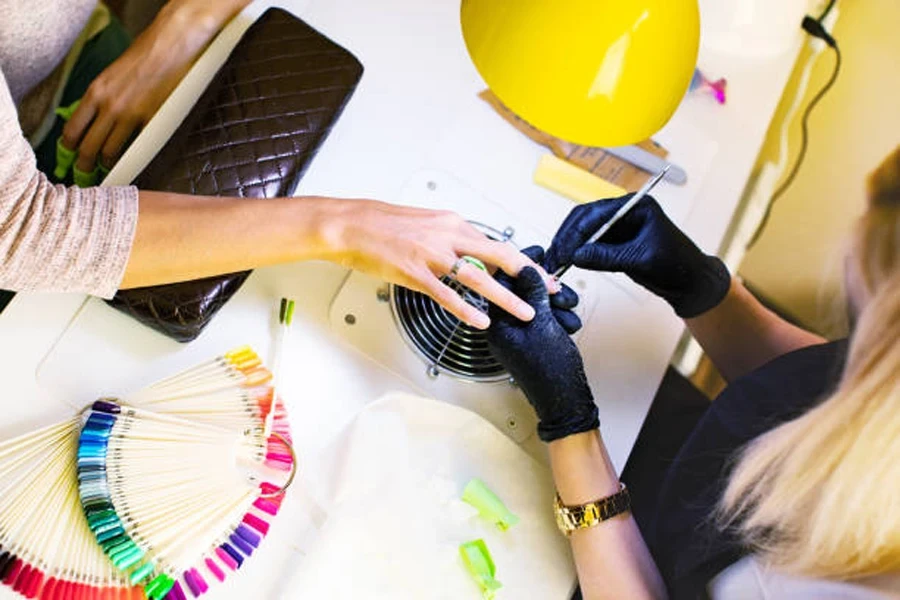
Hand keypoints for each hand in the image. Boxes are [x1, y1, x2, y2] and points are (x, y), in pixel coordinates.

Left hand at [62, 2, 240, 171]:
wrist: (169, 48)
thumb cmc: (143, 57)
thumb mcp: (111, 75)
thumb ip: (101, 97)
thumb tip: (92, 117)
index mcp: (96, 91)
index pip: (73, 128)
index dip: (69, 147)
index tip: (69, 155)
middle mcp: (109, 106)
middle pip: (88, 146)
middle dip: (83, 164)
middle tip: (84, 174)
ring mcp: (130, 115)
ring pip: (110, 151)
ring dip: (106, 165)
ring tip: (106, 172)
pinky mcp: (151, 121)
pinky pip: (136, 146)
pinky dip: (131, 157)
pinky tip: (129, 161)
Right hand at [329, 201, 560, 328]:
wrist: (350, 224)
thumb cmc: (383, 225)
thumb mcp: (426, 224)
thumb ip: (451, 240)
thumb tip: (470, 254)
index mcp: (453, 224)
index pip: (499, 243)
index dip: (525, 262)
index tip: (544, 276)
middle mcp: (448, 235)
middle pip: (501, 255)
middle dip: (530, 276)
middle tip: (551, 293)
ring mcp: (432, 254)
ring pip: (479, 276)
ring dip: (506, 297)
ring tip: (525, 313)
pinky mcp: (415, 271)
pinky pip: (446, 293)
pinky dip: (466, 308)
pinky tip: (481, 320)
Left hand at [487, 247, 597, 442]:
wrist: (565, 401)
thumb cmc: (550, 373)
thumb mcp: (543, 324)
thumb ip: (533, 294)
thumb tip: (526, 269)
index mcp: (497, 326)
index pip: (501, 285)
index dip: (520, 266)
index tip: (534, 255)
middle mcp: (504, 331)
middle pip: (518, 292)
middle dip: (541, 285)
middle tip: (554, 278)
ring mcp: (519, 336)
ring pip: (534, 304)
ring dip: (553, 301)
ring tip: (566, 305)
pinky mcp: (534, 341)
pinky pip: (543, 318)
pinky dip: (557, 315)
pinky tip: (567, 319)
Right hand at [545, 194, 730, 317]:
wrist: (691, 282)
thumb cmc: (677, 265)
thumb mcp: (640, 260)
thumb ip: (607, 257)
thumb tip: (576, 256)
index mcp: (635, 206)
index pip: (595, 213)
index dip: (575, 232)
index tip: (563, 252)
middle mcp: (624, 212)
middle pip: (585, 218)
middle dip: (567, 237)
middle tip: (554, 258)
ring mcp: (619, 227)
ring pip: (584, 231)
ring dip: (569, 245)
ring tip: (555, 263)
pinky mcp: (615, 242)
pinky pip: (590, 244)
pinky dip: (577, 253)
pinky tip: (567, 264)